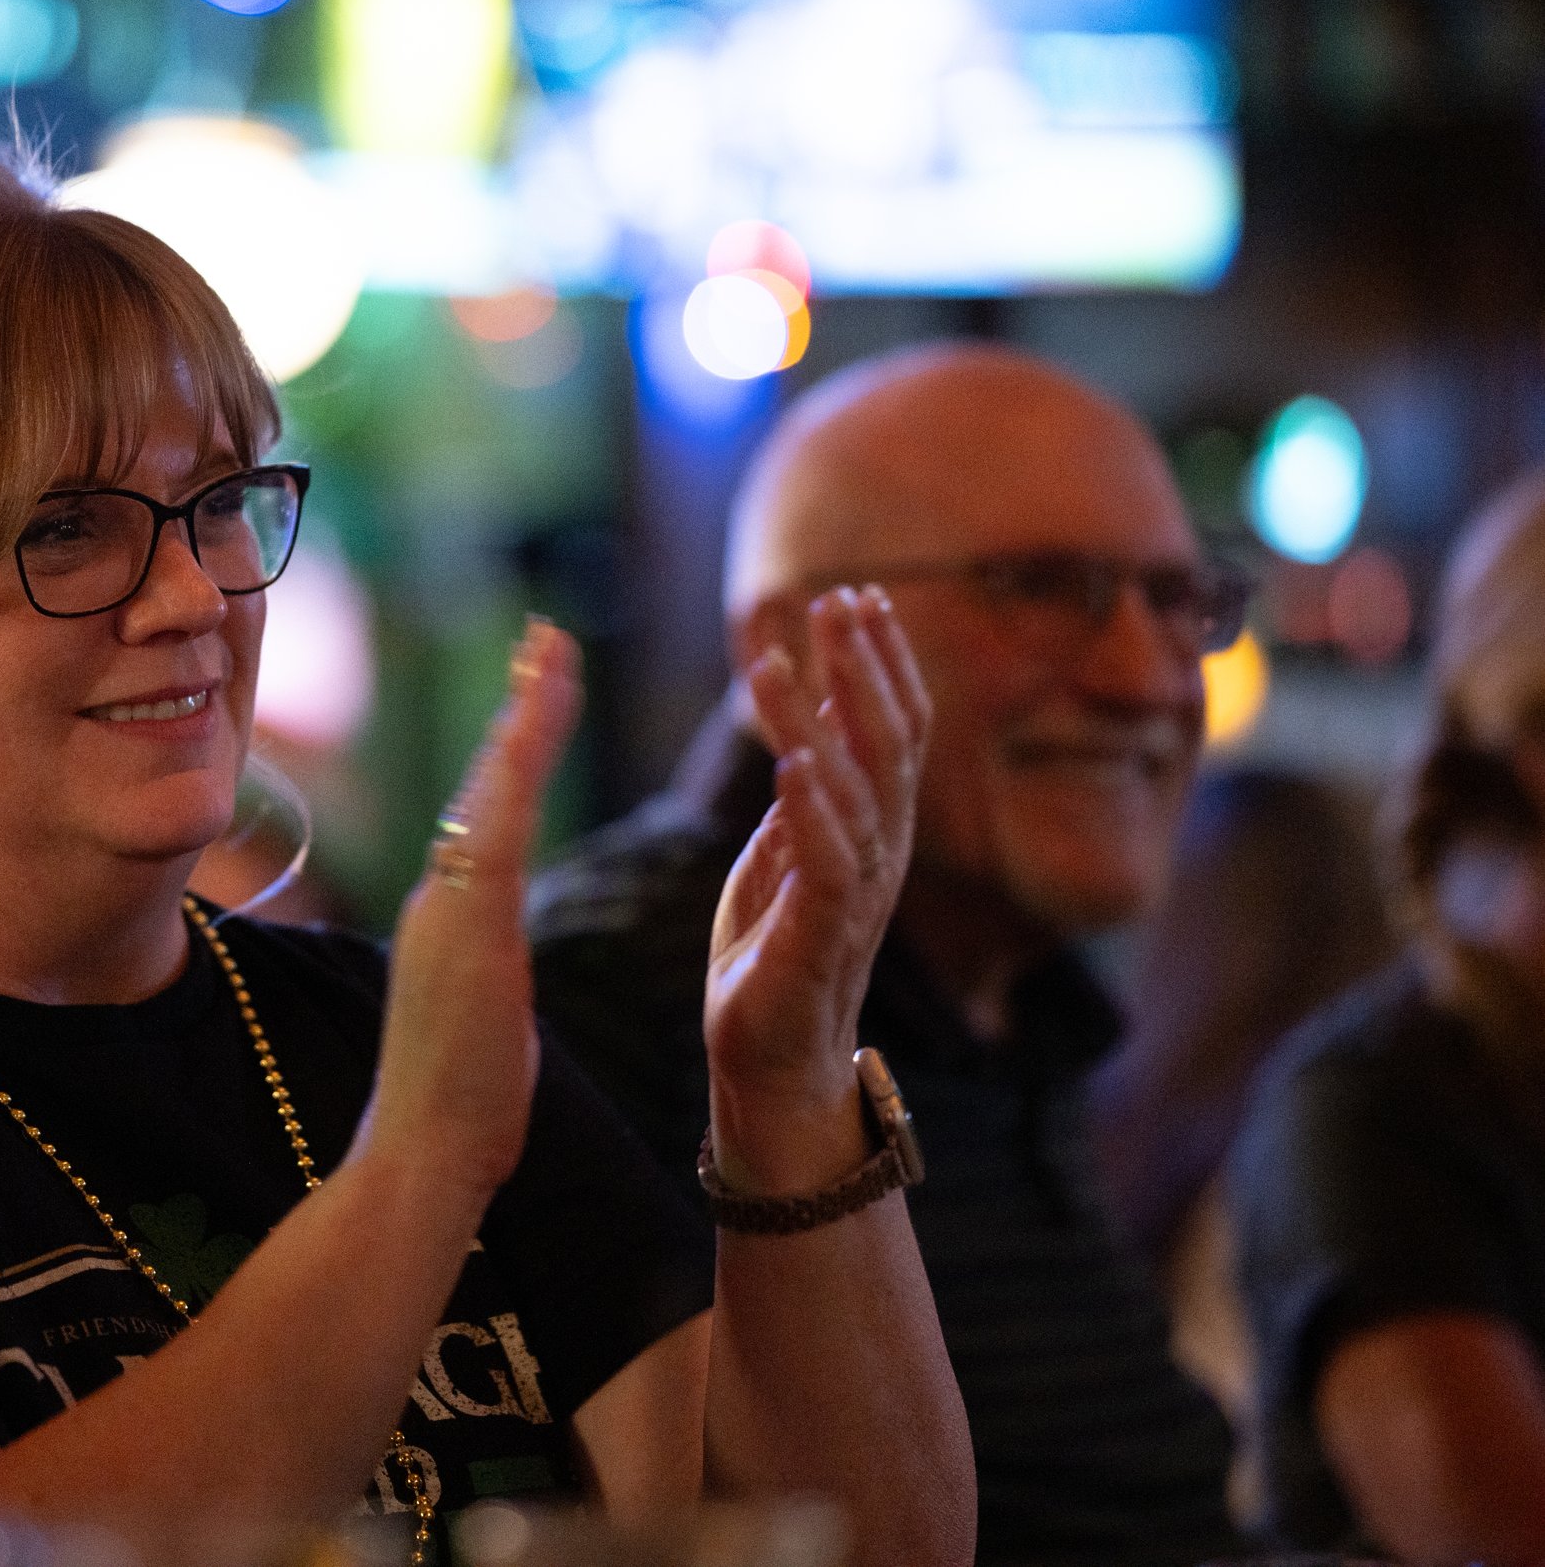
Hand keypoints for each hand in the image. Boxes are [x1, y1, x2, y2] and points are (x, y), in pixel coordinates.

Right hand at [370, 618, 583, 1195]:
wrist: (420, 1159)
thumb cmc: (458, 1105)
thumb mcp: (481, 1014)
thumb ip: (483, 969)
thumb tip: (491, 959)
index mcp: (452, 918)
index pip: (487, 814)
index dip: (515, 748)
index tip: (539, 687)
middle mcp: (441, 900)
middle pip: (484, 783)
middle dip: (519, 707)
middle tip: (548, 636)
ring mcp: (447, 911)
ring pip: (489, 794)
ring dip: (523, 718)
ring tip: (552, 653)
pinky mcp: (465, 930)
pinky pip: (496, 832)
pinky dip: (515, 771)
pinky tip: (537, 723)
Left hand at [704, 588, 928, 1188]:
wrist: (771, 1065)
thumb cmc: (775, 960)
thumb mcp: (782, 863)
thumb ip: (800, 808)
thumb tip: (803, 748)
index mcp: (871, 831)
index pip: (890, 731)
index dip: (881, 663)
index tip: (860, 597)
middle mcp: (878, 854)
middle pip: (886, 744)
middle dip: (863, 667)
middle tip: (841, 597)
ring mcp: (854, 896)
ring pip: (853, 791)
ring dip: (818, 720)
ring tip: (780, 661)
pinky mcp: (818, 937)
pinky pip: (825, 862)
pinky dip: (811, 809)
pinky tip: (793, 761)